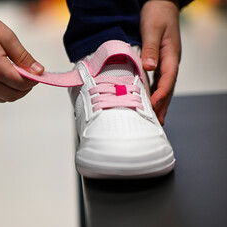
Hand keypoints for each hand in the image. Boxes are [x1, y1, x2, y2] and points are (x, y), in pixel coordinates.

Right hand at [0, 12, 43, 101]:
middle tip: (30, 78)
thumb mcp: (8, 38)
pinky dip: (2, 92)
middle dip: (25, 89)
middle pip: (12, 95)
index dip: (33, 81)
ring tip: (18, 79)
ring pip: (2, 99)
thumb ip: (24, 58)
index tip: (38, 74)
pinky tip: (6, 81)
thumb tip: (38, 71)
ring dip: (14, 92)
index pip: (20, 84)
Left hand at [140, 0, 180, 124]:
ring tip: (156, 117)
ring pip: (164, 85)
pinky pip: (158, 80)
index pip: (168, 78)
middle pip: (168, 87)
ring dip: (160, 101)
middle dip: (163, 105)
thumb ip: (151, 48)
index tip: (153, 105)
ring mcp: (166, 61)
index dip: (161, 93)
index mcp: (171, 55)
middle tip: (158, 122)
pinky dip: (155, 91)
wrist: (161, 3)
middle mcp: (170, 61)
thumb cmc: (157, 14)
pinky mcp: (160, 60)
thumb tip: (149, 67)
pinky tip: (150, 99)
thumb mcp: (153, 29)